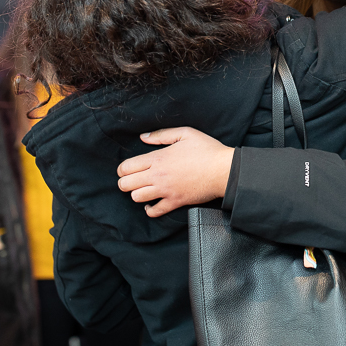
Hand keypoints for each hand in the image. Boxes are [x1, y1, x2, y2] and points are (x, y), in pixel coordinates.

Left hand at [116, 127, 233, 218]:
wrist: (223, 170)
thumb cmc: (207, 150)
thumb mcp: (186, 133)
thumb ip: (162, 134)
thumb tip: (143, 137)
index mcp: (158, 158)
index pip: (126, 167)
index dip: (122, 169)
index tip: (127, 169)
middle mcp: (158, 176)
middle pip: (126, 184)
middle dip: (125, 182)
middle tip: (132, 180)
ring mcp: (166, 190)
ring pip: (137, 198)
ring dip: (137, 194)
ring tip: (143, 189)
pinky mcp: (175, 202)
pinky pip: (154, 211)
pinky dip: (150, 209)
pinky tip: (152, 203)